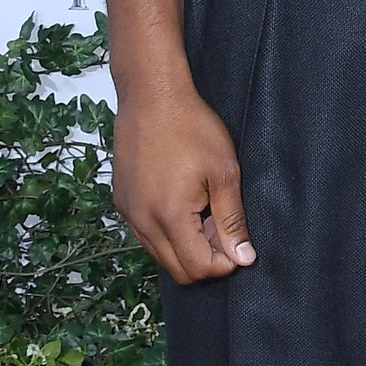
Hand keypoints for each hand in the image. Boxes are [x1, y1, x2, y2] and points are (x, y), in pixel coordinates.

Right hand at [112, 78, 255, 284]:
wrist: (152, 95)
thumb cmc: (190, 126)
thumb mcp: (224, 171)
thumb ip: (232, 219)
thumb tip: (243, 258)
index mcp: (169, 216)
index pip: (196, 268)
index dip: (223, 264)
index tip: (237, 243)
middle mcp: (142, 221)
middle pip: (176, 269)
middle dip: (204, 259)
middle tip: (221, 226)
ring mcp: (128, 212)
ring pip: (159, 254)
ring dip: (185, 246)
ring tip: (204, 212)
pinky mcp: (122, 201)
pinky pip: (145, 234)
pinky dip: (166, 232)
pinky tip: (183, 202)